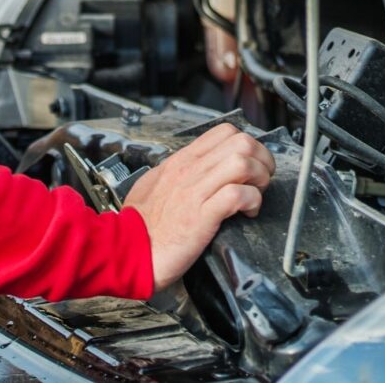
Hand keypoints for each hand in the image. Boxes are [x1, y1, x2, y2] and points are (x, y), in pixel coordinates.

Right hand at [124, 123, 275, 291]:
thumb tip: (200, 167)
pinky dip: (252, 202)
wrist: (123, 252)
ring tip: (256, 194)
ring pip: (243, 163)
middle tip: (261, 179)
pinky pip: (237, 195)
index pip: (225, 132)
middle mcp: (190, 171)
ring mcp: (195, 192)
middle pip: (241, 142)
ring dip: (259, 178)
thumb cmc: (139, 224)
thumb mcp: (155, 184)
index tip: (252, 163)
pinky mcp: (201, 217)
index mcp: (182, 161)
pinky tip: (248, 213)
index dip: (248, 144)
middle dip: (261, 159)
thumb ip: (178, 172)